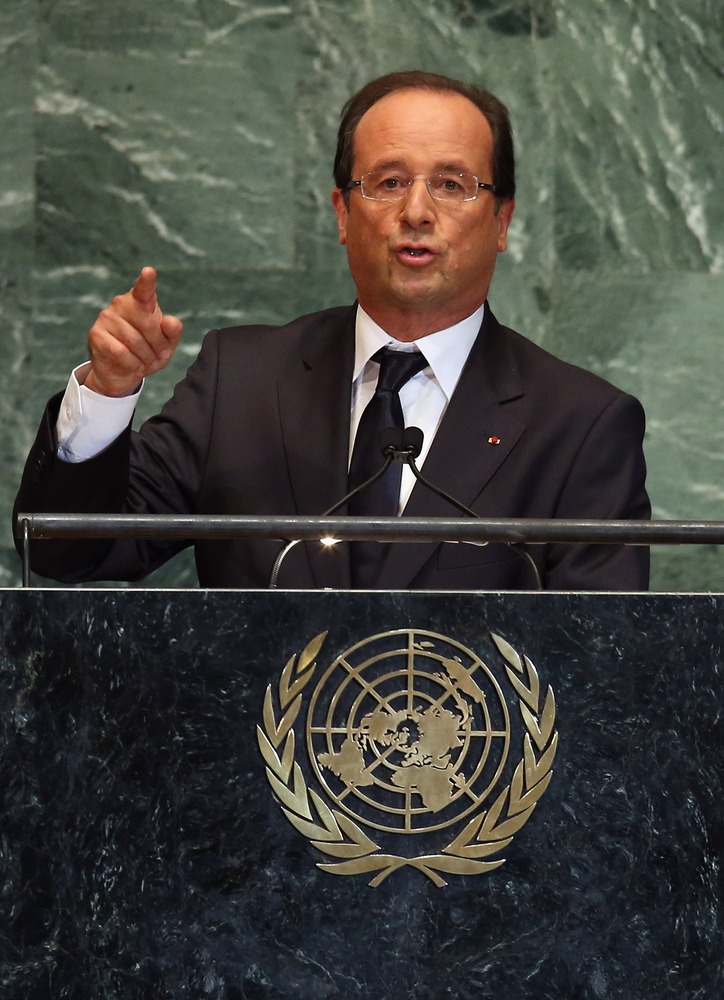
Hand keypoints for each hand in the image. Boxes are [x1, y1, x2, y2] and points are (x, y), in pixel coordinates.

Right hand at [85, 266, 183, 396]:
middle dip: (158, 345)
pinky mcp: (96, 334)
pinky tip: (133, 365)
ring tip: (144, 361)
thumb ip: (172, 332)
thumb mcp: (166, 344)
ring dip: (146, 358)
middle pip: (148, 325)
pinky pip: (121, 352)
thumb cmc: (148, 352)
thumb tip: (169, 321)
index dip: (147, 282)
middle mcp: (121, 303)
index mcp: (141, 301)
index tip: (149, 272)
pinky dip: (132, 364)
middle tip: (157, 354)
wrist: (123, 373)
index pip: (144, 290)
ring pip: (135, 341)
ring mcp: (106, 317)